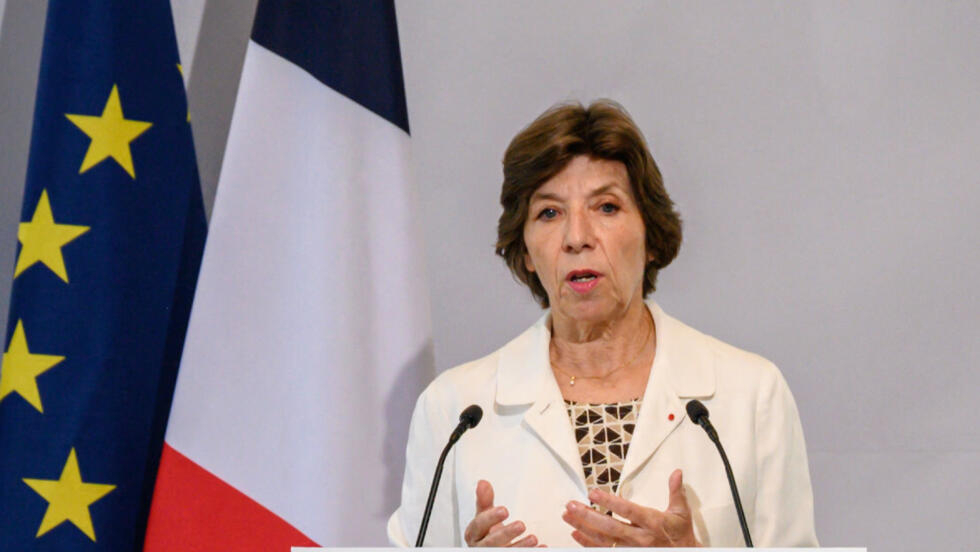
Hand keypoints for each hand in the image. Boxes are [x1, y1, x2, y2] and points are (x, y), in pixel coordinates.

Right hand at [464, 480, 539, 546]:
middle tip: (521, 525)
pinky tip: (540, 548)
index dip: (491, 518)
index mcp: (473, 534)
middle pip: (490, 543)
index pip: (478, 525)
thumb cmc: (488, 533)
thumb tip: (483, 483)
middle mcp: (480, 548)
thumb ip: (484, 501)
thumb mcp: (485, 516)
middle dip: (506, 534)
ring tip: (534, 538)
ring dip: (520, 547)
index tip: (505, 510)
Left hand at [562, 469, 699, 547]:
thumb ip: (676, 492)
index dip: (610, 502)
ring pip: (603, 540)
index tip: (593, 493)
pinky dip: (588, 543)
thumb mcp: (682, 512)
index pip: (628, 510)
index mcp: (652, 522)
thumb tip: (676, 473)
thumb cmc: (680, 534)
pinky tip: (575, 534)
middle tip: (572, 505)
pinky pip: (604, 550)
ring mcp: (632, 548)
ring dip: (583, 528)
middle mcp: (640, 537)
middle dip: (588, 516)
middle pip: (610, 527)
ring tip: (568, 516)